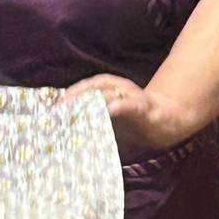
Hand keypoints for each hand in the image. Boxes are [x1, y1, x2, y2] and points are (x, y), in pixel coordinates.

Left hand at [62, 75, 189, 149]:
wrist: (164, 123)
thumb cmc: (130, 121)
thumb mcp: (108, 120)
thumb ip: (90, 120)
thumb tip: (65, 131)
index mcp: (107, 90)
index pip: (84, 87)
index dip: (69, 94)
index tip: (54, 106)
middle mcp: (118, 88)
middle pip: (93, 87)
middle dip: (76, 96)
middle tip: (60, 108)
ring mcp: (130, 96)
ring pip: (110, 92)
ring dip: (94, 99)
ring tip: (78, 107)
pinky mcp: (143, 106)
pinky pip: (130, 104)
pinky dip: (119, 105)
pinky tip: (109, 110)